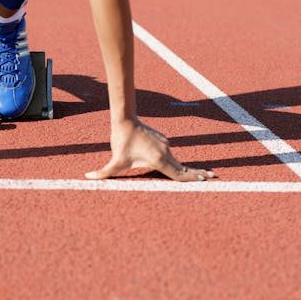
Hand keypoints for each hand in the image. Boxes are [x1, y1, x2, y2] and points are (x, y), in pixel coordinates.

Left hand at [86, 120, 214, 181]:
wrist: (125, 120)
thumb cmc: (121, 141)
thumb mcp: (114, 161)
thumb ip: (103, 173)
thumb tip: (86, 178)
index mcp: (159, 159)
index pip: (179, 173)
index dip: (192, 178)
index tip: (206, 179)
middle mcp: (166, 152)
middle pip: (183, 167)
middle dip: (198, 173)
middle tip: (213, 177)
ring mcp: (166, 145)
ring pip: (175, 160)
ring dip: (184, 168)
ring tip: (200, 174)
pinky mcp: (163, 140)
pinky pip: (169, 154)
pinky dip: (174, 161)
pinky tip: (174, 164)